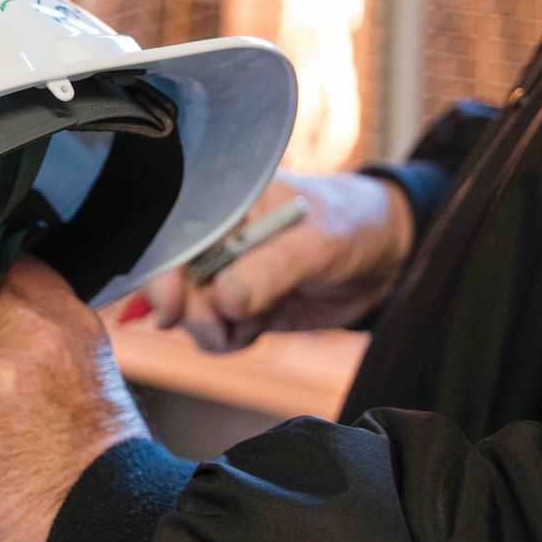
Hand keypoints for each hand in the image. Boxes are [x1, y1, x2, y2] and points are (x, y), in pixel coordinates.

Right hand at [128, 170, 413, 352]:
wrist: (381, 257)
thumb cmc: (350, 226)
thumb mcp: (317, 243)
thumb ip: (271, 268)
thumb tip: (226, 300)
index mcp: (221, 202)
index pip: (168, 236)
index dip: (160, 274)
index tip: (170, 310)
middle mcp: (211, 236)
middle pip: (171, 282)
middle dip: (194, 313)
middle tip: (228, 327)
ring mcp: (221, 271)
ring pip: (188, 313)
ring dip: (215, 330)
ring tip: (256, 322)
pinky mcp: (234, 303)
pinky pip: (212, 331)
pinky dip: (229, 339)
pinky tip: (258, 327)